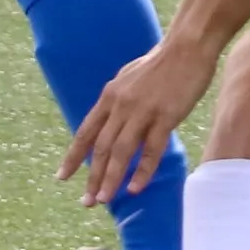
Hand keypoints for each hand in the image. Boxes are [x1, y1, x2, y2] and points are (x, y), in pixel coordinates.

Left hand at [63, 31, 215, 204]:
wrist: (187, 47)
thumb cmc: (162, 63)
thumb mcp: (128, 78)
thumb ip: (117, 101)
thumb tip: (108, 119)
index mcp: (110, 96)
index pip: (86, 132)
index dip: (73, 156)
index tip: (62, 177)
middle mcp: (121, 105)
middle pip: (101, 147)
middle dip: (92, 177)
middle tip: (86, 202)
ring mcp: (143, 111)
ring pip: (121, 152)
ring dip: (111, 178)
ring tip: (104, 200)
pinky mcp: (166, 117)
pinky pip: (151, 150)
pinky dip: (142, 171)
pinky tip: (135, 188)